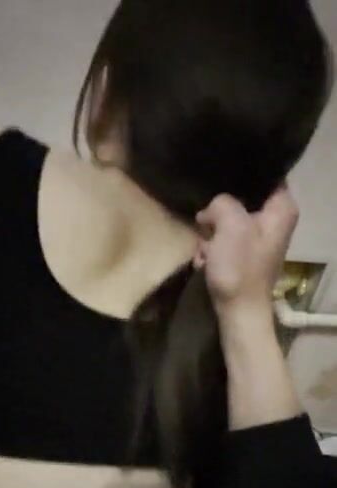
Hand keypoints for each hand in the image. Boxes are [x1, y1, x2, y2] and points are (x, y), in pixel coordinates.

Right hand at [194, 186, 298, 315]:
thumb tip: (210, 210)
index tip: (220, 183)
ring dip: (211, 234)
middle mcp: (275, 221)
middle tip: (206, 223)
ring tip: (205, 249)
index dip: (241, 177)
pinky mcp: (245, 255)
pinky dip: (212, 249)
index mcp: (281, 209)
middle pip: (241, 199)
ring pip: (228, 220)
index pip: (265, 175)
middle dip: (219, 213)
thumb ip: (222, 202)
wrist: (238, 311)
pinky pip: (224, 240)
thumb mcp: (230, 224)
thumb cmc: (240, 267)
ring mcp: (259, 239)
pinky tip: (205, 260)